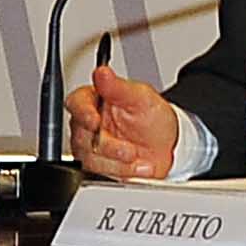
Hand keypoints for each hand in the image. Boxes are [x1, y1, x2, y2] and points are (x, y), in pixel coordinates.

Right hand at [62, 67, 179, 178]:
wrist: (169, 145)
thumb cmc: (153, 118)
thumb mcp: (142, 98)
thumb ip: (120, 87)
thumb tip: (102, 72)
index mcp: (94, 102)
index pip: (76, 103)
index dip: (83, 113)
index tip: (95, 121)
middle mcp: (87, 125)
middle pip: (82, 137)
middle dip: (110, 147)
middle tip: (131, 150)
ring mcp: (89, 147)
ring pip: (90, 159)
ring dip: (118, 162)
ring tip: (139, 158)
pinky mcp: (97, 166)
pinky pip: (101, 173)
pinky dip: (122, 172)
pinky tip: (137, 167)